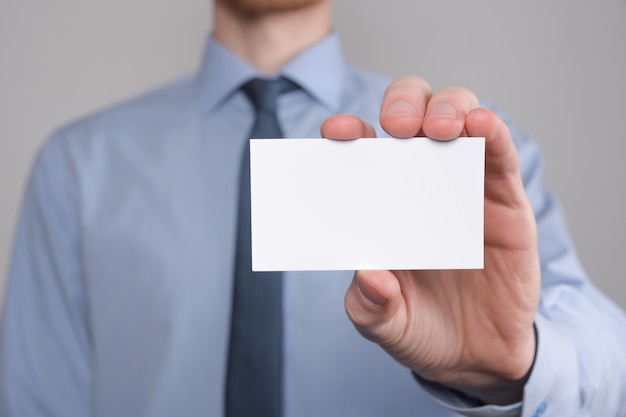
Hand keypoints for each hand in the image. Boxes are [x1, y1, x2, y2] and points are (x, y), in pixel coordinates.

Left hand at [320, 76, 539, 404]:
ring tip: (440, 129)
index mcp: (382, 201)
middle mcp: (420, 183)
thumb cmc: (420, 326)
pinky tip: (482, 126)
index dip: (348, 133)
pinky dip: (493, 134)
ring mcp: (464, 187)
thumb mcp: (385, 323)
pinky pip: (502, 157)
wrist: (474, 355)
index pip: (362, 150)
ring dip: (449, 110)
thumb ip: (369, 305)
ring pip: (460, 120)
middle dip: (403, 106)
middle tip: (395, 126)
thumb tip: (368, 276)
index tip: (336, 133)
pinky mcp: (505, 202)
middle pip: (413, 116)